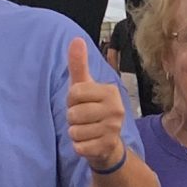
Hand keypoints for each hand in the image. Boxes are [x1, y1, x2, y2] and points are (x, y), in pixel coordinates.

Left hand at [65, 36, 127, 171]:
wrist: (107, 144)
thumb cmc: (93, 110)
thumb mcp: (85, 86)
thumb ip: (79, 64)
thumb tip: (76, 39)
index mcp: (110, 91)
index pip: (74, 93)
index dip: (71, 100)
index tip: (81, 102)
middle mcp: (115, 109)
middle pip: (73, 113)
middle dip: (72, 118)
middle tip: (83, 119)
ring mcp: (113, 129)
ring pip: (75, 131)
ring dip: (75, 133)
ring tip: (86, 130)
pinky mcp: (106, 147)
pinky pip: (79, 146)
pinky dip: (78, 146)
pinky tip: (88, 142)